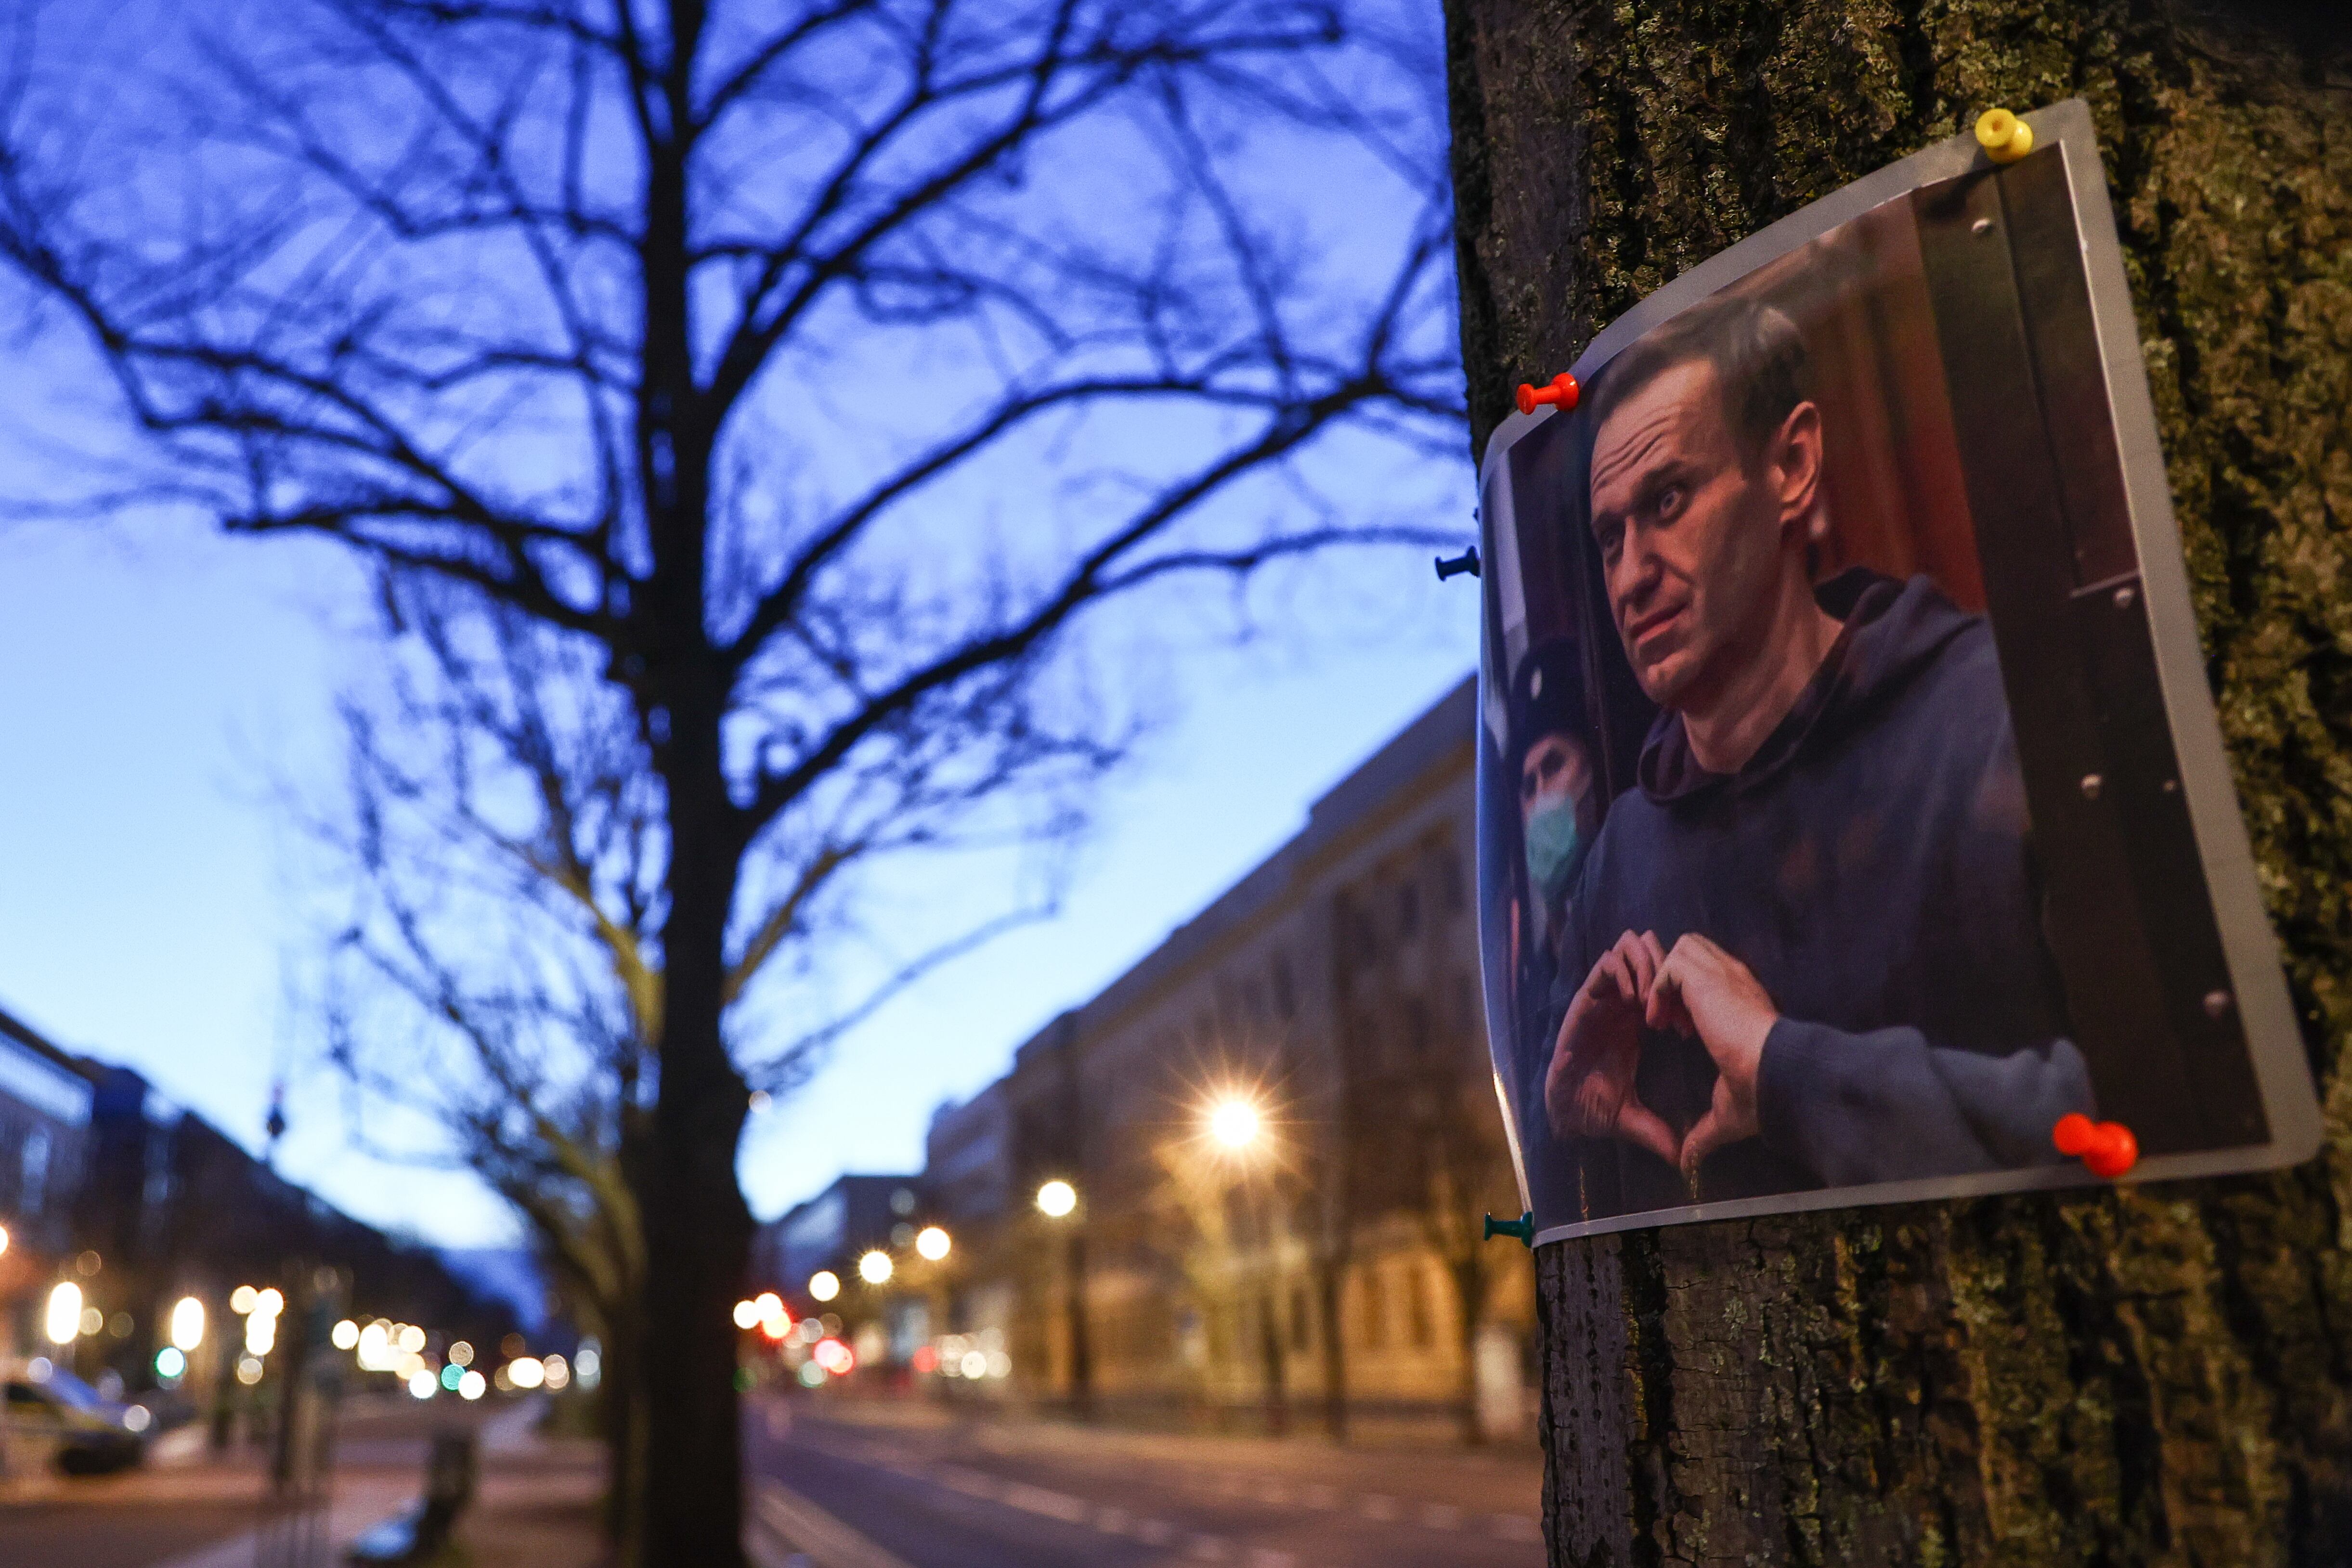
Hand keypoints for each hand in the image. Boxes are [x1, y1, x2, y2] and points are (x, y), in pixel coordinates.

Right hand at [1546, 931, 1678, 1166]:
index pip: (1665, 981)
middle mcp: (1623, 1002)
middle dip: (1666, 965)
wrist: (1565, 1109)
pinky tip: (1635, 999)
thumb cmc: (1595, 1108)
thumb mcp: (1635, 1118)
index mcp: (1639, 1020)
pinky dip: (1625, 972)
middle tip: (1672, 1000)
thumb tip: (1681, 1158)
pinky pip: (1607, 963)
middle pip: (1651, 951)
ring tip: (1653, 996)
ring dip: (1646, 964)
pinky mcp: (1586, 997)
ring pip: (1630, 947)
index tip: (1687, 1021)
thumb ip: (1658, 1131)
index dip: (1680, 992)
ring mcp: (1606, 996)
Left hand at [1646, 933, 1777, 1181]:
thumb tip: (1689, 1162)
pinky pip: (1669, 963)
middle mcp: (1737, 980)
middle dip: (1672, 978)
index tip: (1682, 1033)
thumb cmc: (1761, 1092)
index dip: (1688, 998)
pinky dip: (1657, 986)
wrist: (1776, 1075)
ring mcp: (1725, 973)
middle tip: (1667, 1020)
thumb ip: (1704, 1131)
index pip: (1712, 974)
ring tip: (1658, 1019)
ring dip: (1662, 978)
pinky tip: (1658, 1021)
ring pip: (1683, 948)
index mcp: (1745, 1003)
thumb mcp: (1726, 1112)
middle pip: (1696, 950)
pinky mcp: (1708, 977)